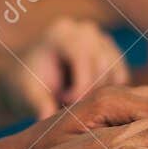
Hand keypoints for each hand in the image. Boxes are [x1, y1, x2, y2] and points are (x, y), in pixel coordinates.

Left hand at [5, 18, 129, 119]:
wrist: (30, 77)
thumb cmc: (26, 85)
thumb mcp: (27, 94)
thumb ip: (38, 103)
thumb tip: (45, 118)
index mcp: (61, 33)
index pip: (82, 57)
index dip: (80, 86)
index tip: (65, 103)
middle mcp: (85, 30)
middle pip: (102, 65)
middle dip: (89, 92)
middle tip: (69, 106)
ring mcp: (101, 38)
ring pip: (115, 72)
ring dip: (99, 93)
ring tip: (75, 101)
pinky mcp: (112, 52)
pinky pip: (120, 76)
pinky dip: (108, 91)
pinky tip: (87, 98)